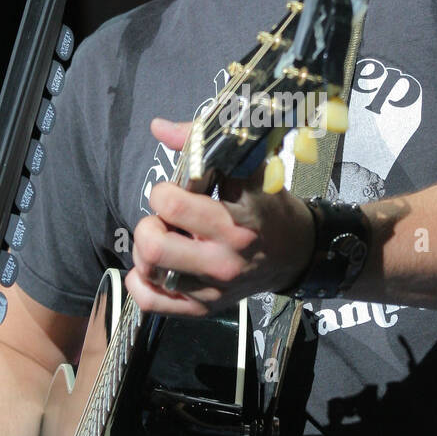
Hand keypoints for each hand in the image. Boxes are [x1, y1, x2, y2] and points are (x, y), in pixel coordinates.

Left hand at [125, 116, 315, 316]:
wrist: (296, 255)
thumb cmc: (269, 208)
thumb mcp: (250, 172)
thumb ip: (202, 146)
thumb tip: (159, 127)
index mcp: (235, 223)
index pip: (173, 205)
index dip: (164, 192)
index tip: (176, 191)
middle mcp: (223, 261)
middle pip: (153, 245)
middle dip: (149, 224)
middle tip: (165, 219)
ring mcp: (212, 289)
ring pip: (148, 271)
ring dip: (145, 251)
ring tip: (164, 240)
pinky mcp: (203, 308)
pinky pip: (150, 302)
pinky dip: (141, 283)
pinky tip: (155, 267)